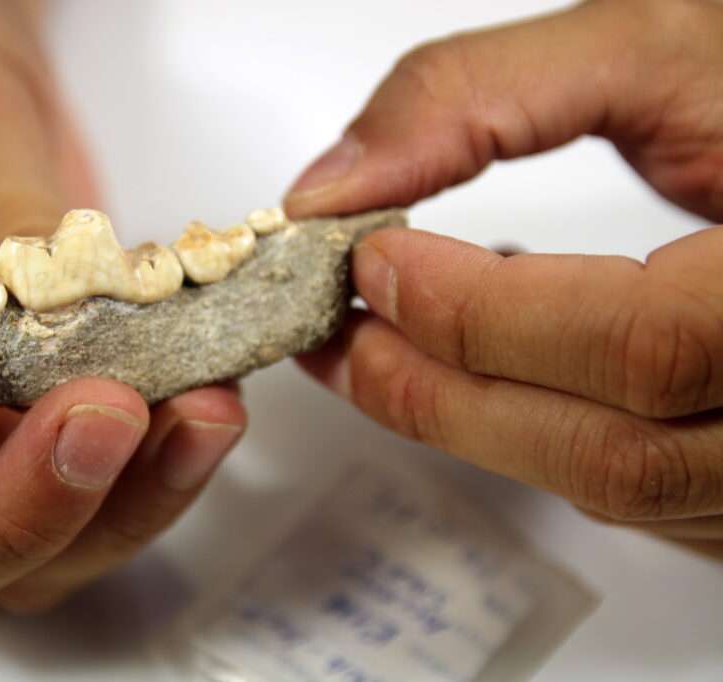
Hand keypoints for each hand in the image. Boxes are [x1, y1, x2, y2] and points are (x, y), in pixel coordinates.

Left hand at [285, 0, 722, 554]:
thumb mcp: (665, 46)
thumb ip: (484, 93)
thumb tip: (336, 185)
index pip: (646, 345)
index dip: (484, 316)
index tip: (375, 261)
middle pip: (613, 452)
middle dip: (439, 390)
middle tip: (340, 328)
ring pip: (615, 485)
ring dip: (470, 417)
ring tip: (388, 343)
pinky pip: (633, 488)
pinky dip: (530, 427)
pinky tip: (485, 366)